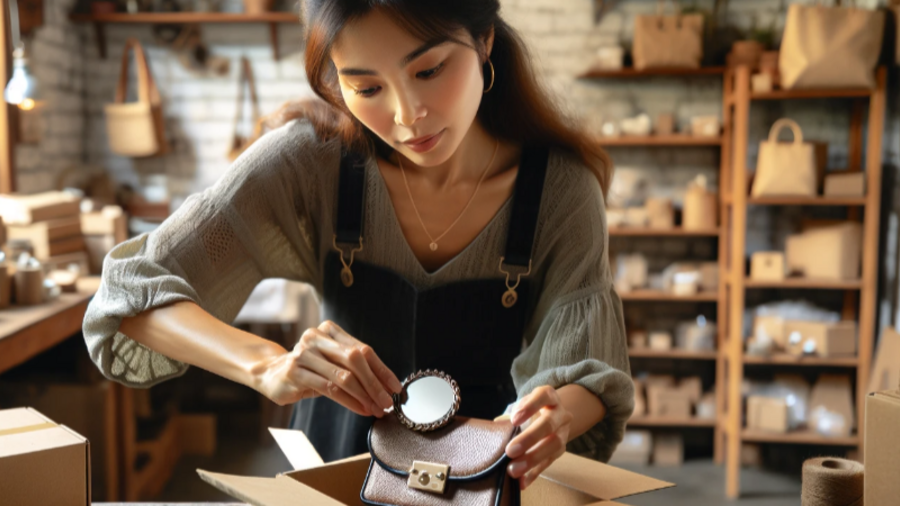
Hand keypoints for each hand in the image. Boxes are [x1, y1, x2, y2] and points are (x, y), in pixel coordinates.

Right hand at [254, 320, 402, 416]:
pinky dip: (349, 401)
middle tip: (387, 402)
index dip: (382, 370)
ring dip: (364, 395)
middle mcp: (316, 337)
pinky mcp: (296, 372)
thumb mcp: (331, 362)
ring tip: (375, 408)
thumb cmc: (309, 369)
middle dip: (375, 383)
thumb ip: (353, 366)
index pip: (364, 349)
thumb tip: (386, 385)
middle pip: (355, 360)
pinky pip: (329, 389)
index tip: (395, 387)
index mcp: (330, 330)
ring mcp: (304, 353)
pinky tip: (359, 409)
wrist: (270, 373)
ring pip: (343, 376)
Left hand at [504, 386, 572, 489]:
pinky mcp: (560, 451)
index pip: (544, 396)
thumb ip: (511, 415)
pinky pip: (549, 463)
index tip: (514, 420)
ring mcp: (564, 432)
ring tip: (513, 470)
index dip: (530, 407)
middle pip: (549, 424)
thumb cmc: (532, 409)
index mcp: (550, 397)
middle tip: (510, 451)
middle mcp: (560, 413)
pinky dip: (534, 474)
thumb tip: (494, 430)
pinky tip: (521, 482)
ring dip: (532, 459)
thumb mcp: (523, 405)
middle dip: (529, 438)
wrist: (553, 416)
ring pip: (553, 445)